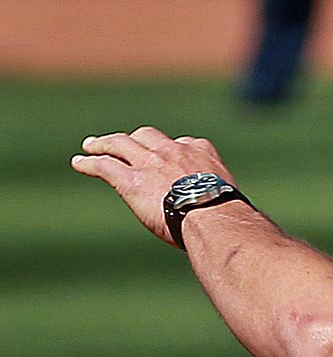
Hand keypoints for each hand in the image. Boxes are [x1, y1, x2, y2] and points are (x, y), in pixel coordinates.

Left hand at [71, 127, 236, 246]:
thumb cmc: (226, 217)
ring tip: (91, 146)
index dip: (174, 149)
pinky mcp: (130, 179)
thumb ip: (217, 197)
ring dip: (104, 143)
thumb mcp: (227, 198)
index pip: (184, 143)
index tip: (171, 156)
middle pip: (147, 135)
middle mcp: (173, 151)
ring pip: (120, 143)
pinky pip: (104, 165)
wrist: (212, 219)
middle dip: (134, 138)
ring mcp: (150, 162)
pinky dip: (89, 162)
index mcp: (201, 152)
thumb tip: (228, 220)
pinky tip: (79, 163)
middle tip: (121, 143)